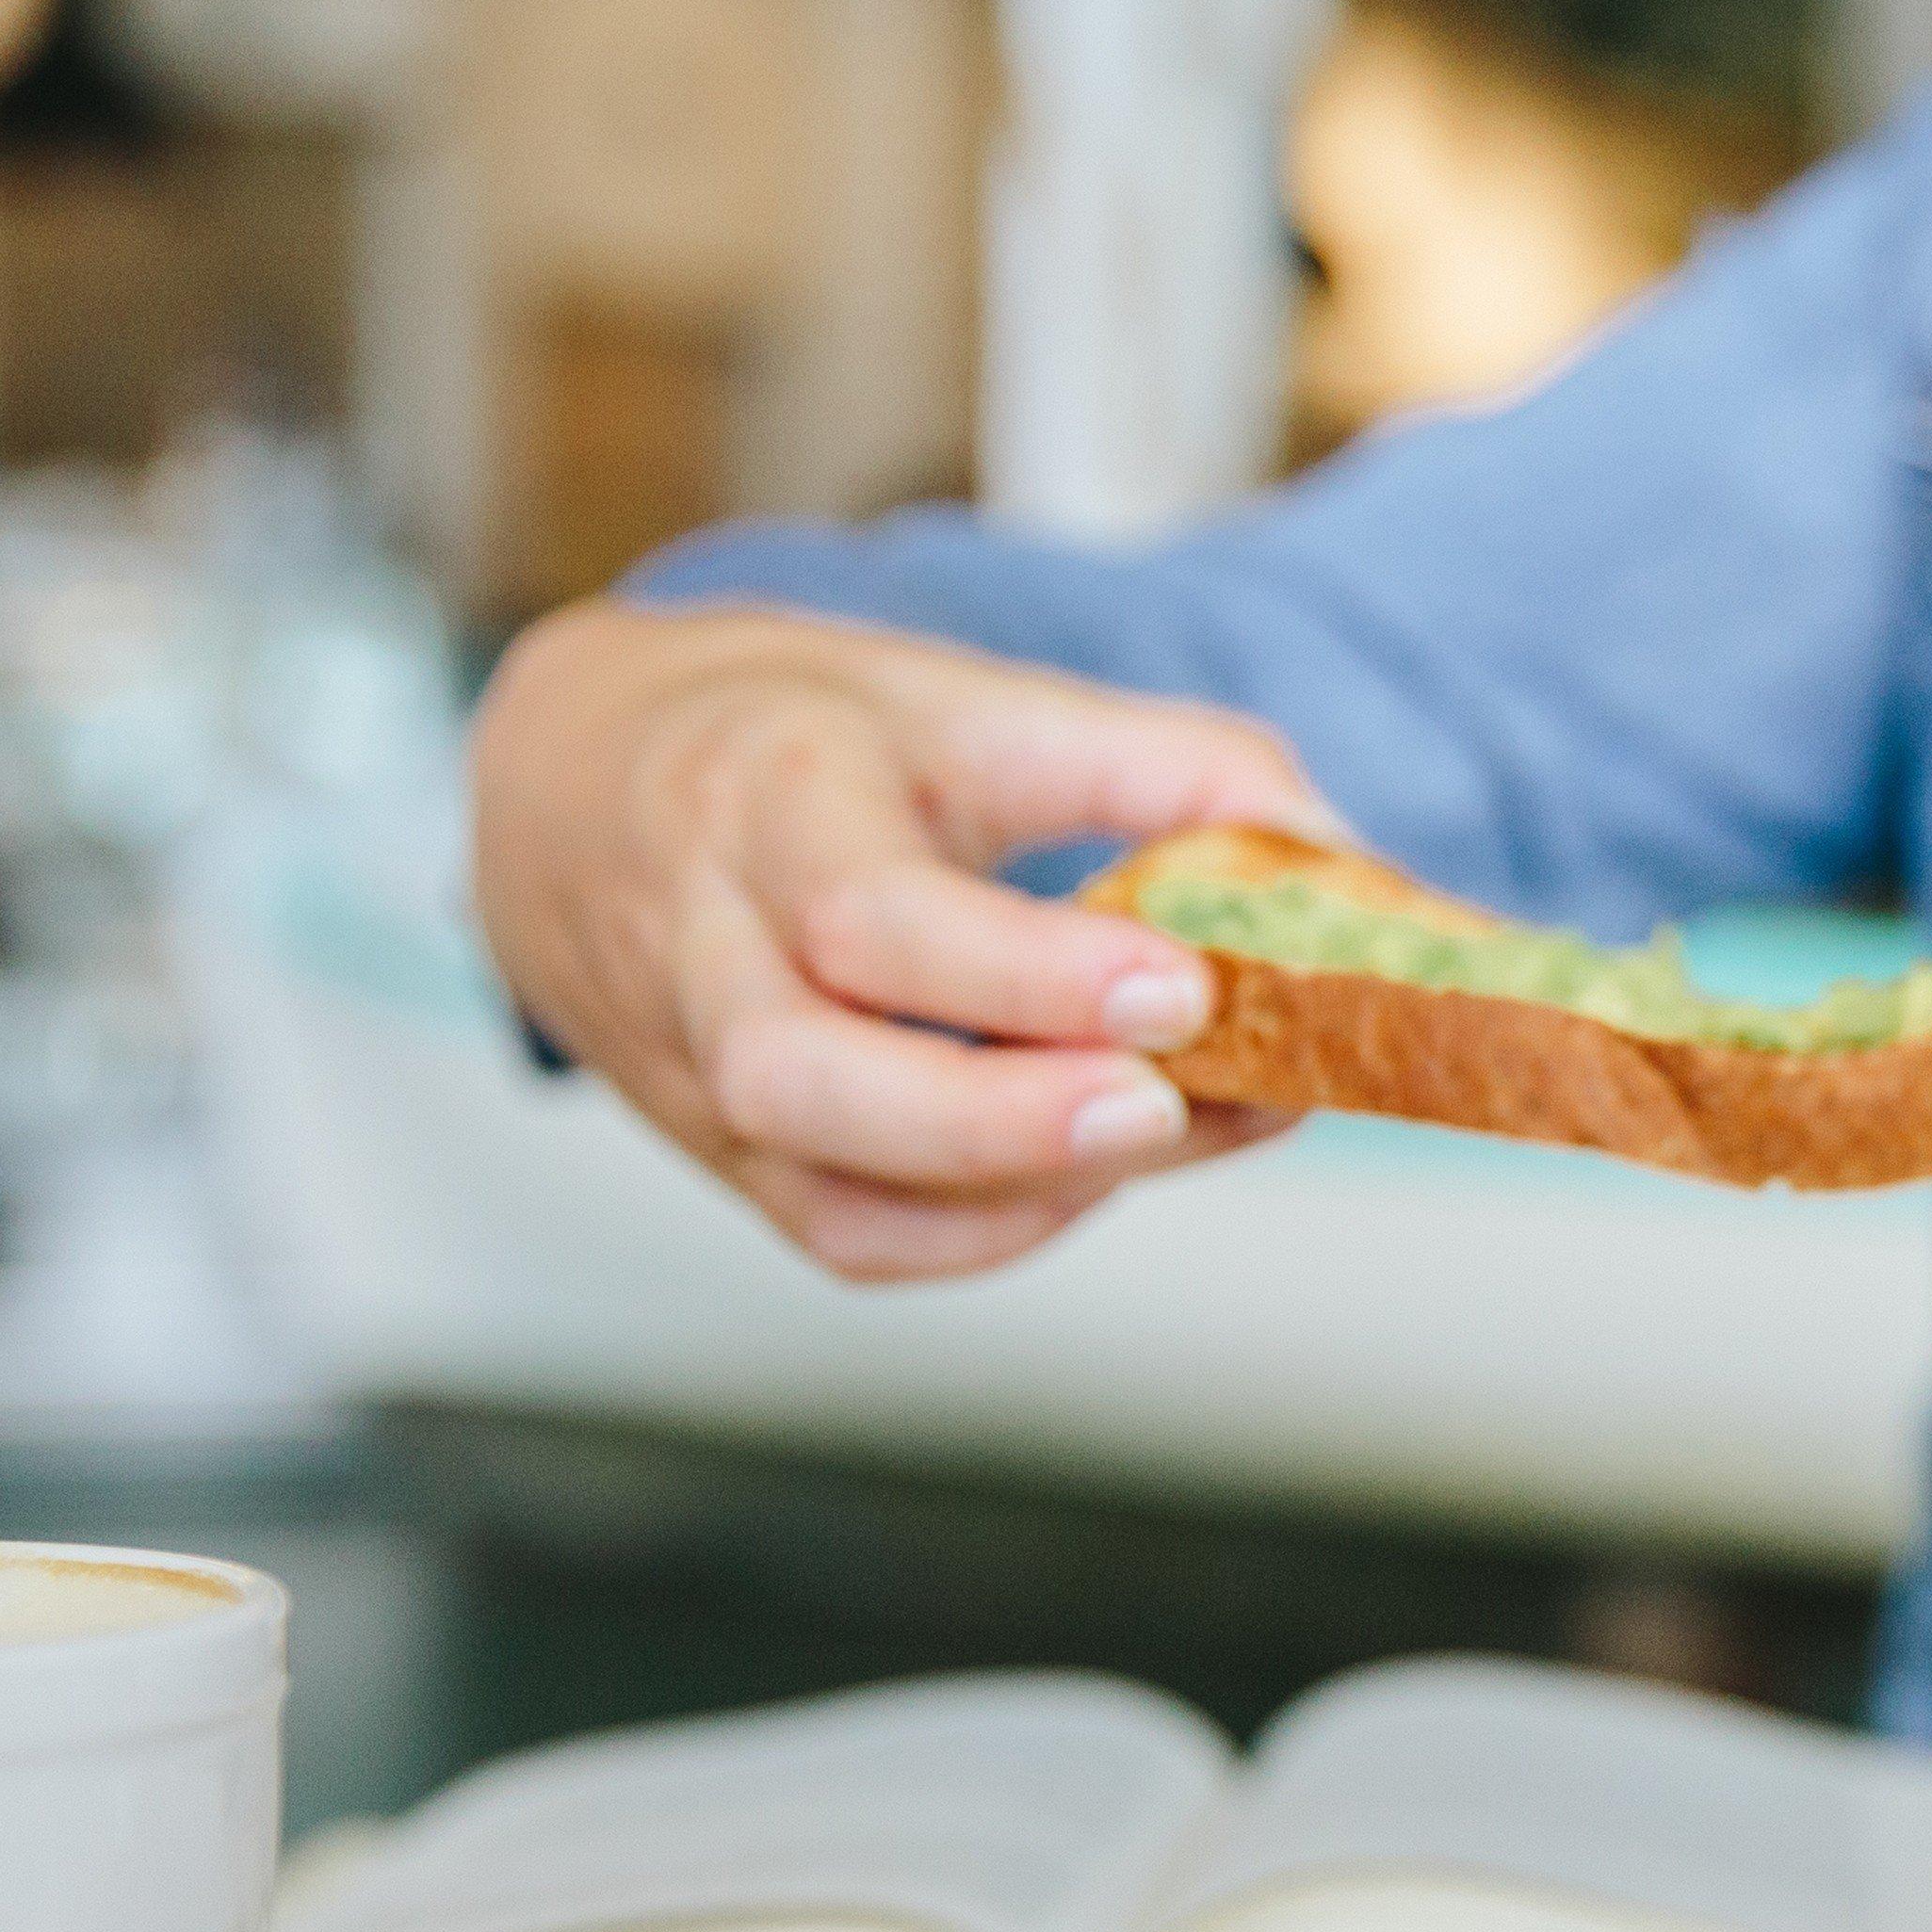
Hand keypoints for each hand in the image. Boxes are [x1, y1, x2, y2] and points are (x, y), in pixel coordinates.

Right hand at [472, 602, 1327, 1279]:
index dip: (1032, 970)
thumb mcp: (975, 698)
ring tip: (1170, 1133)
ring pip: (819, 1181)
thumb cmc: (805, 740)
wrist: (578, 781)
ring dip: (1010, 1187)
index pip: (873, 911)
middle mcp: (703, 946)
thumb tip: (1353, 861)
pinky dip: (978, 1229)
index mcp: (767, 801)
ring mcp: (695, 1069)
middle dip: (997, 1116)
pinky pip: (842, 1233)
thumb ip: (1169, 766)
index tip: (1187, 985)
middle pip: (803, 1073)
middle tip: (1161, 1109)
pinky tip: (1090, 1175)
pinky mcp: (721, 1151)